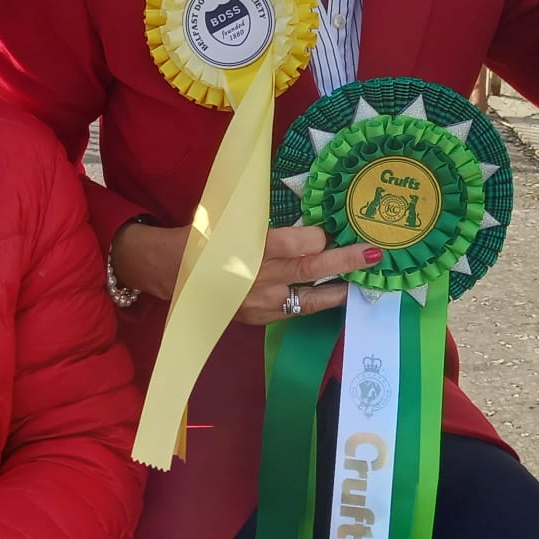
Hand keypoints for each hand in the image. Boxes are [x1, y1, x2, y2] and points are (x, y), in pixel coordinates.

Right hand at [110, 221, 379, 324]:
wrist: (165, 272)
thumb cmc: (199, 237)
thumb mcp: (226, 219)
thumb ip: (264, 223)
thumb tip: (305, 223)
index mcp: (244, 248)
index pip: (293, 245)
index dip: (316, 238)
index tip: (329, 229)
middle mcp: (254, 279)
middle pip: (308, 271)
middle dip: (344, 262)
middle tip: (373, 254)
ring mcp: (257, 304)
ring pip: (308, 299)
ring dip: (338, 289)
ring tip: (364, 281)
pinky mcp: (257, 319)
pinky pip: (295, 311)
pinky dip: (317, 302)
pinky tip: (335, 294)